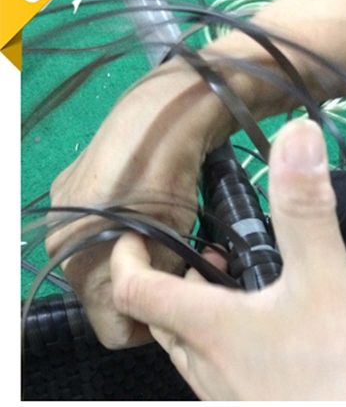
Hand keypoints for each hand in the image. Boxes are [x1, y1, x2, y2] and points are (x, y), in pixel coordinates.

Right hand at [46, 61, 232, 348]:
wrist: (163, 112)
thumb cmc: (170, 179)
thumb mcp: (170, 243)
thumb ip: (157, 286)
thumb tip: (158, 306)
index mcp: (79, 262)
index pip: (112, 330)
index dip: (151, 322)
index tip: (183, 297)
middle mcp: (59, 241)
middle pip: (105, 295)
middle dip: (147, 286)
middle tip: (189, 263)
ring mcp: (61, 211)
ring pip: (104, 262)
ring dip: (141, 259)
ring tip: (179, 237)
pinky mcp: (70, 186)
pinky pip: (97, 231)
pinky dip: (125, 232)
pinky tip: (154, 213)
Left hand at [110, 119, 345, 399]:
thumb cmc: (335, 375)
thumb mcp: (325, 283)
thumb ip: (306, 213)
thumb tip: (297, 139)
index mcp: (207, 327)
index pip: (136, 290)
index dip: (126, 254)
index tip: (135, 228)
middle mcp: (204, 363)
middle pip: (160, 316)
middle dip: (171, 277)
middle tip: (205, 249)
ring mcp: (225, 391)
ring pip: (189, 344)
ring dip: (198, 307)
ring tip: (237, 280)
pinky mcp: (251, 404)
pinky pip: (218, 365)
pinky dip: (225, 334)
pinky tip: (271, 326)